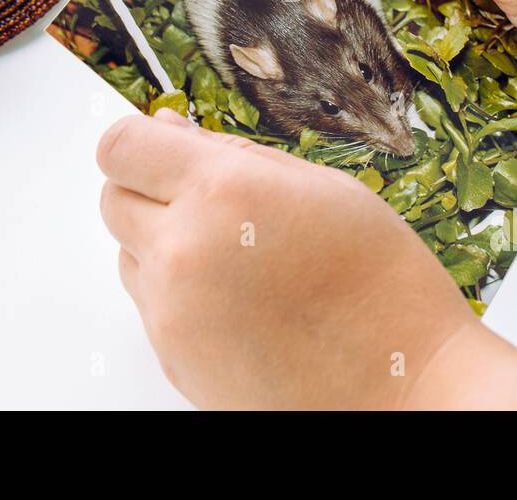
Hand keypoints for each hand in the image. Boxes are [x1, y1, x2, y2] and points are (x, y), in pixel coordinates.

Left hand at [98, 108, 516, 409]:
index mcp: (222, 191)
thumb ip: (231, 155)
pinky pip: (150, 305)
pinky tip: (240, 299)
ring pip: (128, 253)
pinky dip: (178, 293)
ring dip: (162, 243)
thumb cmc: (380, 281)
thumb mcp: (318, 186)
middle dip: (149, 189)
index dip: (141, 141)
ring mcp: (172, 312)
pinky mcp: (172, 359)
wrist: (404, 386)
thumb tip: (168, 130)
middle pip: (112, 198)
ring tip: (239, 258)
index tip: (166, 146)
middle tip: (212, 202)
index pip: (120, 146)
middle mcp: (183, 250)